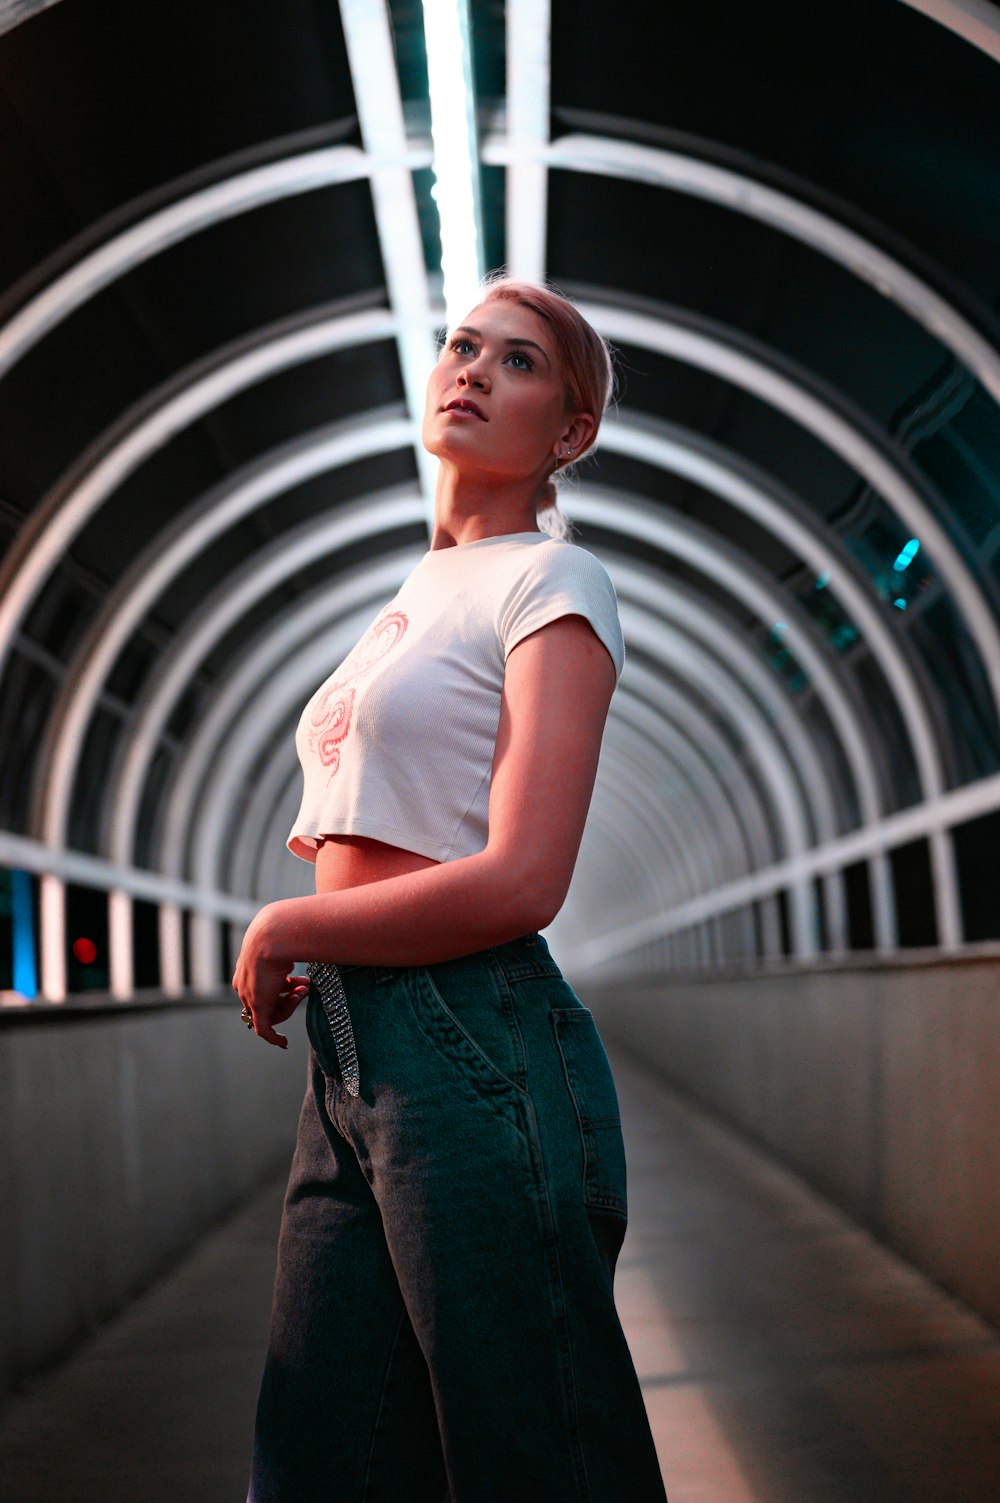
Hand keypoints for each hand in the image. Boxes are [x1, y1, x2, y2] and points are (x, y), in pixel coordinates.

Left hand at [232, 908, 307, 1047]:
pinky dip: (274, 1038)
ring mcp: (250, 996)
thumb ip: (294, 946)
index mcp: (247, 969)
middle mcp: (245, 984)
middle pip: (269, 1001)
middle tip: (305, 987)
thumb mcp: (285, 942)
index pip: (265, 987)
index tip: (299, 987)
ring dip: (292, 1005)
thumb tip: (315, 935)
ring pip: (272, 1012)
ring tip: (304, 991)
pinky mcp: (258, 1006)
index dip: (285, 988)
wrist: (273, 936)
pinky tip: (284, 1043)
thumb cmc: (283, 934)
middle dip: (290, 996)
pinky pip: (264, 1030)